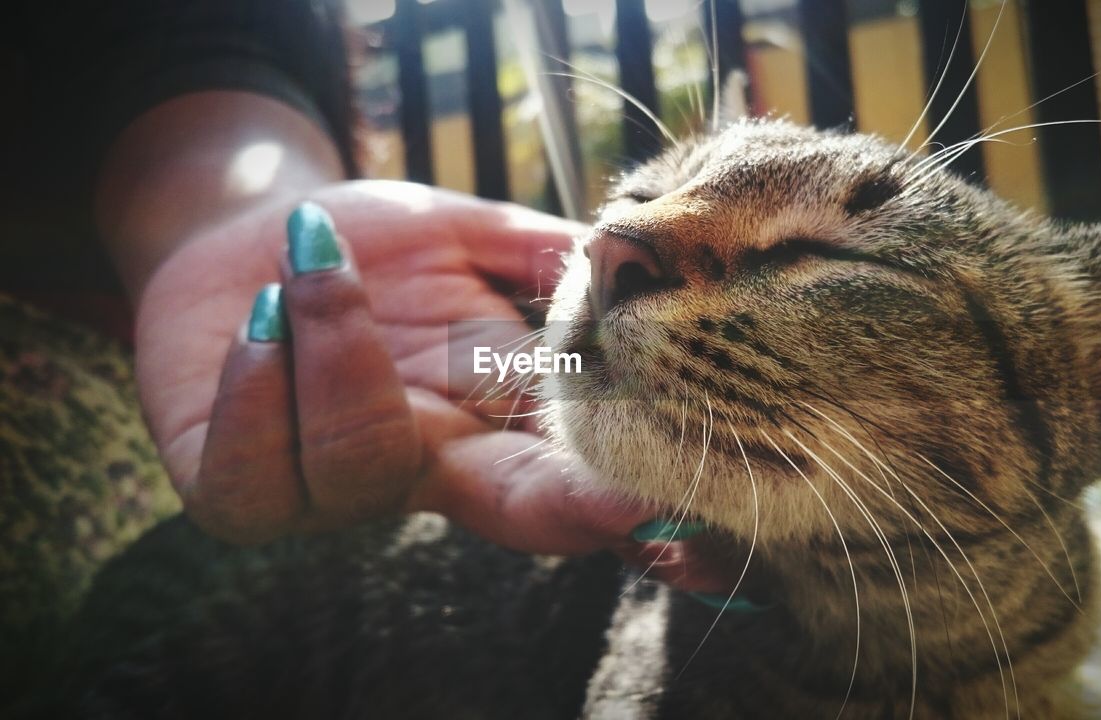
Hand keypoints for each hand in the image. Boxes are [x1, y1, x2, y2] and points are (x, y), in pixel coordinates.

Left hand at [134, 180, 725, 590]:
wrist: (266, 233)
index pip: (572, 476)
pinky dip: (259, 378)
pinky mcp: (235, 486)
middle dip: (545, 495)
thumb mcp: (476, 236)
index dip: (611, 495)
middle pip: (507, 514)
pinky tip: (261, 316)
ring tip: (316, 267)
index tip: (657, 494)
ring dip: (342, 348)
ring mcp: (331, 490)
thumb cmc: (379, 243)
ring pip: (361, 469)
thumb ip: (548, 256)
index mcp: (496, 421)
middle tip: (570, 446)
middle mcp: (428, 469)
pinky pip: (249, 474)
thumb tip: (641, 259)